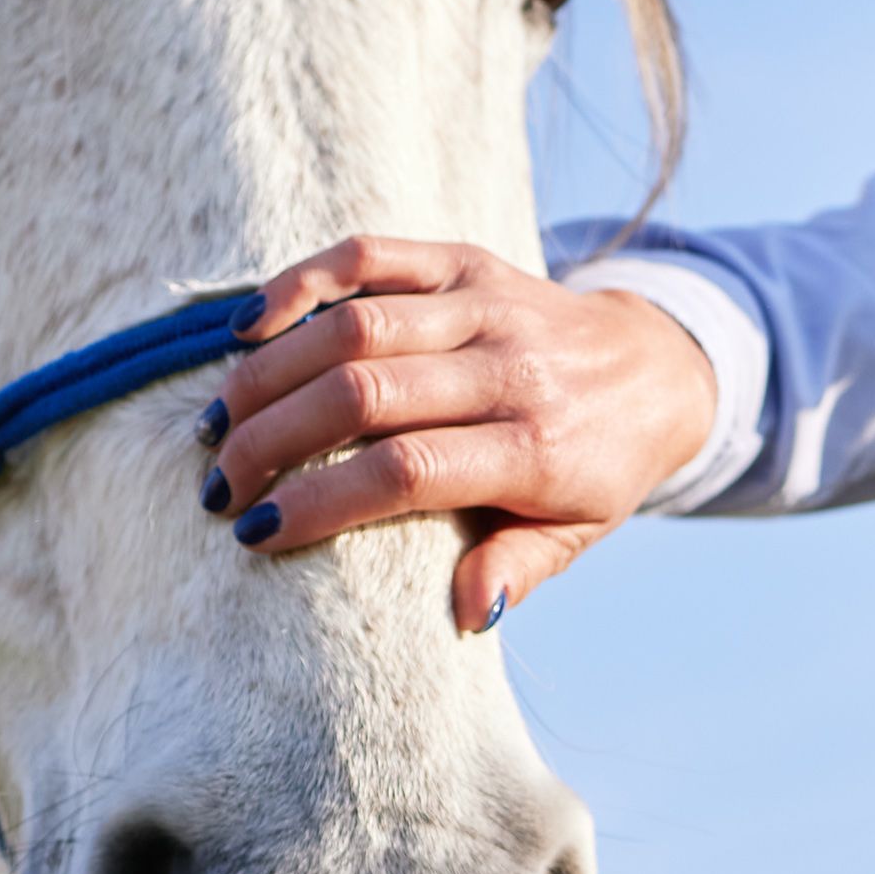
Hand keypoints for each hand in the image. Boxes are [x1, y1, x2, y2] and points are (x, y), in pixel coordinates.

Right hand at [202, 238, 721, 630]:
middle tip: (218, 484)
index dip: (319, 502)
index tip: (254, 533)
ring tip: (218, 425)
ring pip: (354, 326)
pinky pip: (370, 257)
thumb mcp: (575, 536)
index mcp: (534, 448)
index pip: (405, 472)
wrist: (656, 366)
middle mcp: (509, 368)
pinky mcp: (466, 261)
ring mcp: (486, 305)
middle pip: (363, 394)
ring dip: (268, 375)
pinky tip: (246, 329)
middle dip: (271, 441)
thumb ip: (516, 571)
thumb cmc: (596, 468)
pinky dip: (300, 284)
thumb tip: (463, 615)